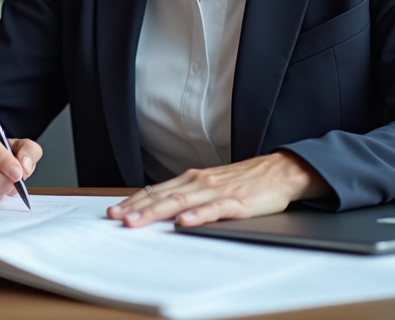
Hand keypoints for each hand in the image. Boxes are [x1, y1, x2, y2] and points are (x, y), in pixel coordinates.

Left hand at [106, 151, 327, 226]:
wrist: (279, 171)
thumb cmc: (244, 181)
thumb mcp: (211, 185)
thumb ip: (188, 196)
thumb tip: (161, 209)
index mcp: (192, 179)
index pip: (157, 191)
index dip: (135, 201)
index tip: (114, 211)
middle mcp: (200, 182)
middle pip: (163, 196)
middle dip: (137, 208)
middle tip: (116, 218)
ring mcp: (217, 191)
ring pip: (181, 202)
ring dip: (157, 212)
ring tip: (138, 221)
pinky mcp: (237, 202)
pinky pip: (214, 210)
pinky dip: (198, 216)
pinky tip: (184, 223)